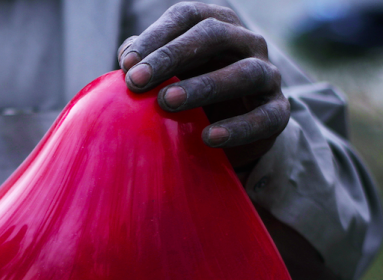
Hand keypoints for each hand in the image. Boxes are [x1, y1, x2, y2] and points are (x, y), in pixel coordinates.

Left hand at [118, 2, 290, 170]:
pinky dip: (237, 127)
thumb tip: (128, 61)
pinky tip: (209, 137)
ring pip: (244, 72)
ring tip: (168, 101)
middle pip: (212, 35)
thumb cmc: (192, 94)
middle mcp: (246, 43)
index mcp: (217, 25)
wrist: (235, 132)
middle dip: (171, 56)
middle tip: (137, 82)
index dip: (156, 37)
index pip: (188, 16)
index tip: (126, 65)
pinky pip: (264, 117)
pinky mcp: (278, 111)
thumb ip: (147, 63)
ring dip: (203, 86)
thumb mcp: (169, 75)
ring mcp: (267, 75)